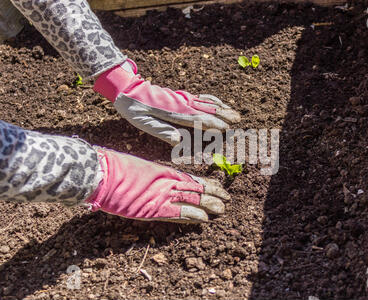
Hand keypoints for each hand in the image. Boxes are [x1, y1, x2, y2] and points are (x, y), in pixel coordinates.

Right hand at [85, 148, 229, 222]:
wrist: (100, 173)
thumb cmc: (114, 169)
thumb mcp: (140, 171)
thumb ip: (154, 180)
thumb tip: (161, 185)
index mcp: (163, 172)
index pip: (191, 179)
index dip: (206, 184)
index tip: (218, 187)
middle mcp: (166, 182)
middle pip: (196, 188)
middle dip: (213, 194)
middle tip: (227, 199)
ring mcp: (161, 195)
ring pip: (192, 199)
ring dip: (208, 205)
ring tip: (222, 209)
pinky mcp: (153, 208)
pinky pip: (177, 213)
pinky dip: (191, 216)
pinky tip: (204, 219)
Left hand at [94, 59, 240, 144]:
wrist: (126, 87)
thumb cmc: (133, 108)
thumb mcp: (143, 123)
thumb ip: (162, 131)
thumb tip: (180, 141)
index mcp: (174, 112)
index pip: (198, 119)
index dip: (213, 125)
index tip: (226, 130)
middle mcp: (181, 103)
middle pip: (206, 110)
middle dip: (223, 116)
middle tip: (238, 121)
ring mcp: (182, 98)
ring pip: (206, 103)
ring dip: (221, 108)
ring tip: (234, 112)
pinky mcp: (180, 96)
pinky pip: (200, 98)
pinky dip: (212, 101)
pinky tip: (217, 103)